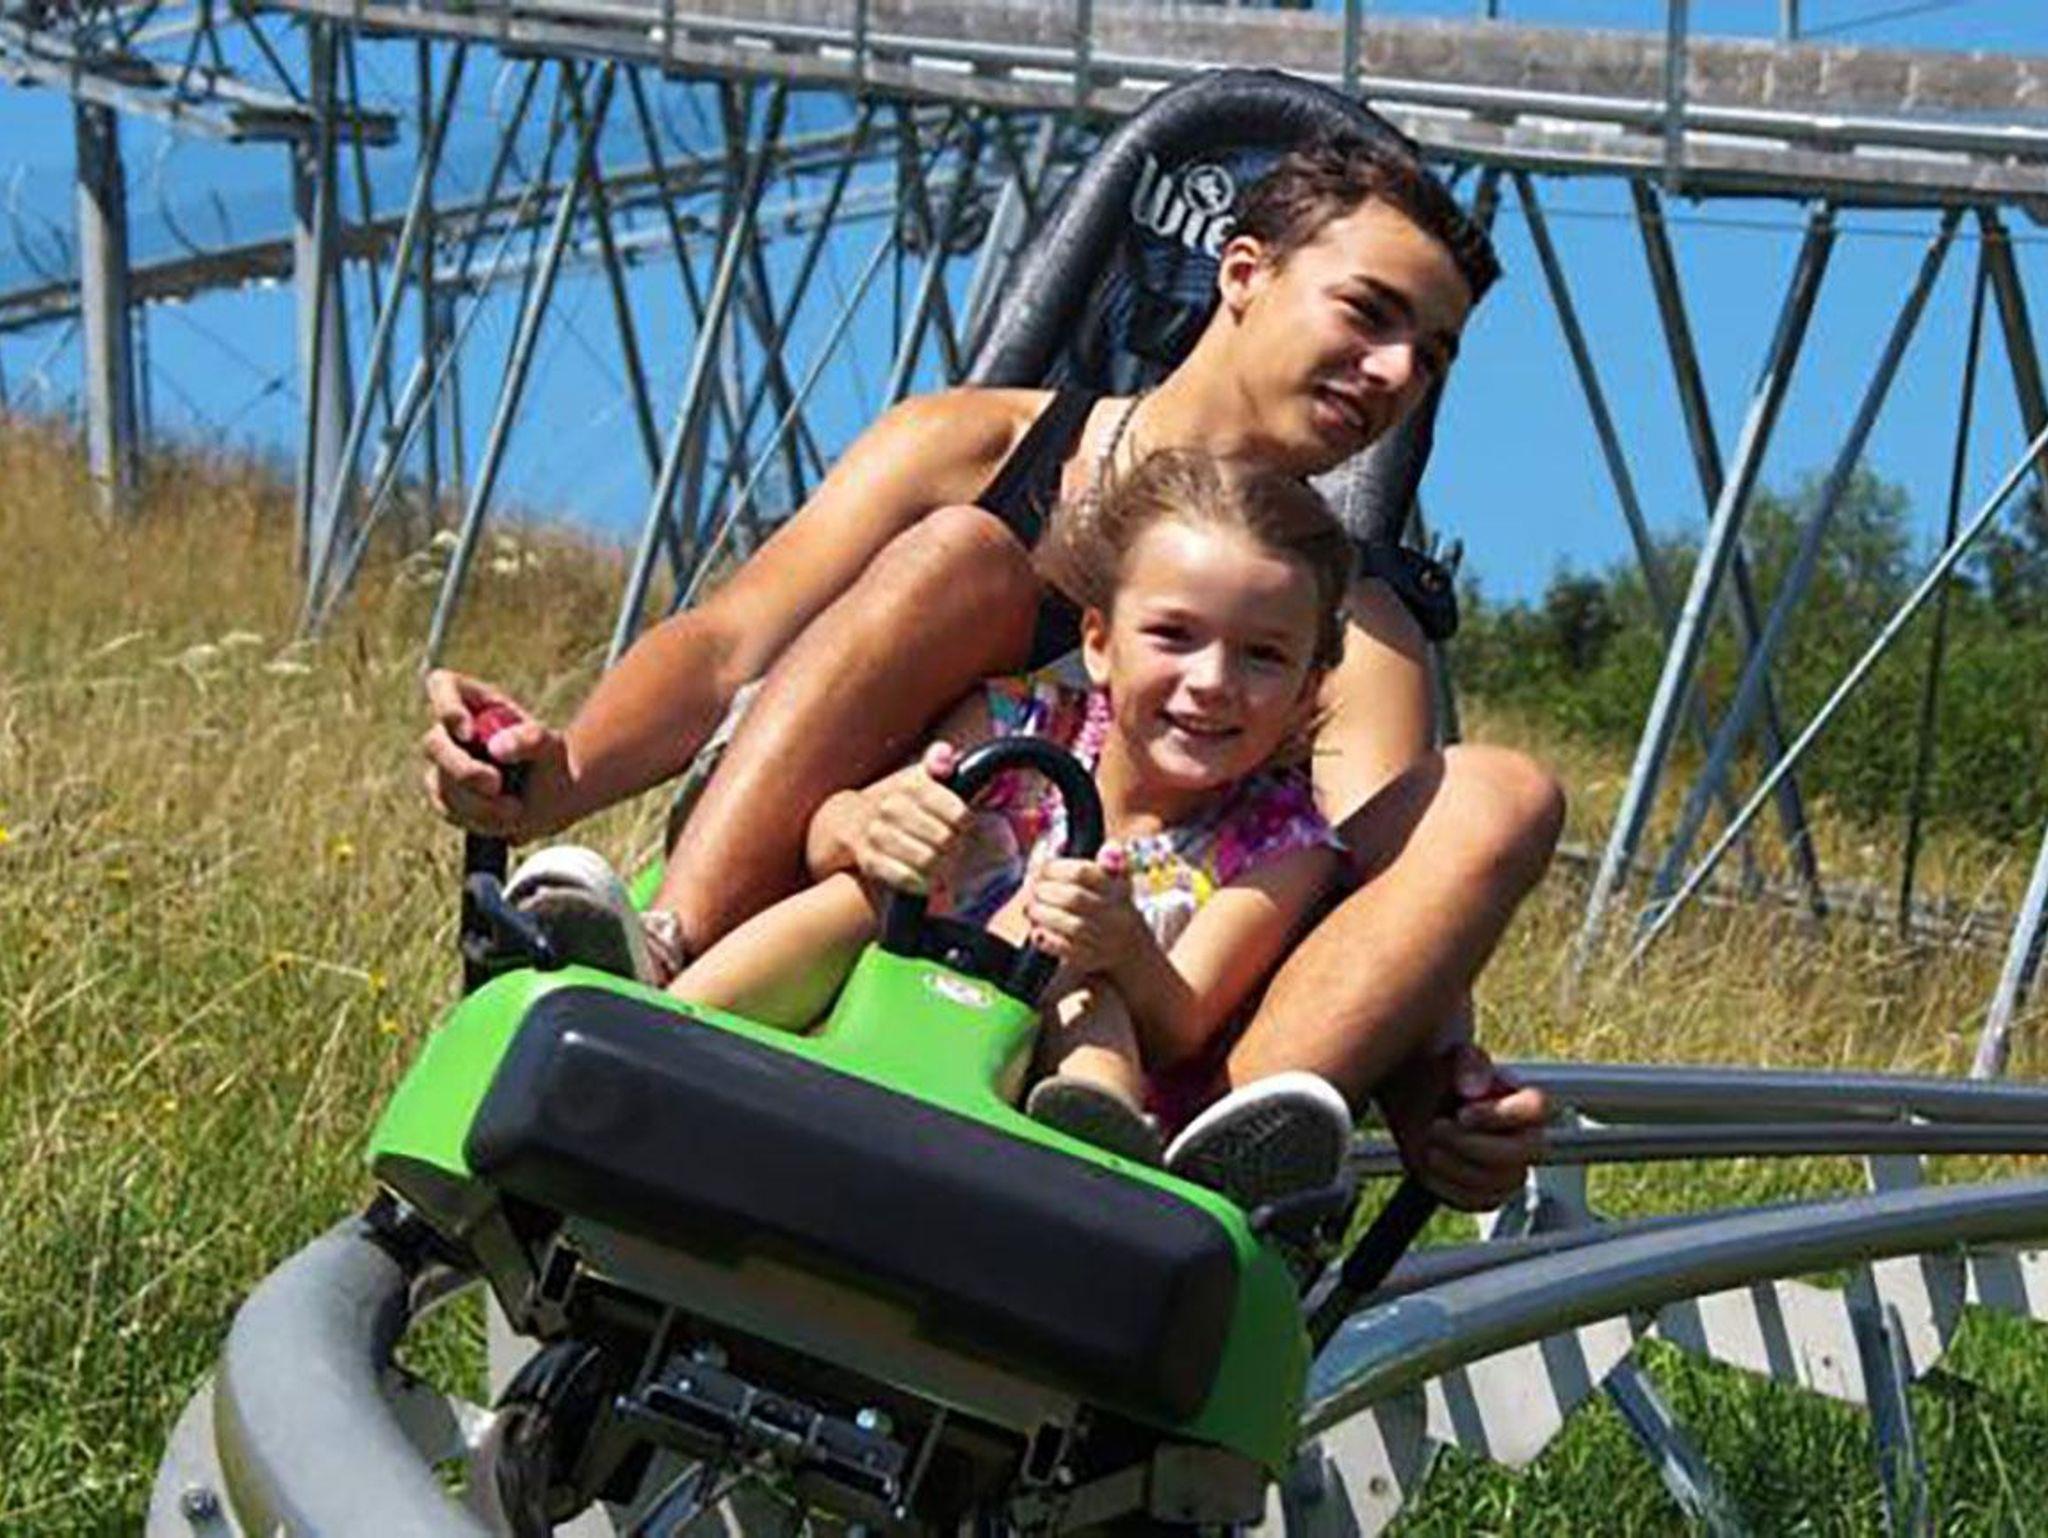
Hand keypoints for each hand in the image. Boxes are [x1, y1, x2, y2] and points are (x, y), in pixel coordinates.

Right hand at [420, 669, 570, 840]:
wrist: (552, 798)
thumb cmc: (550, 761)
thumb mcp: (552, 746)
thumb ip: (530, 739)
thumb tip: (497, 748)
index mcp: (473, 701)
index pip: (442, 686)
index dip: (446, 706)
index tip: (468, 731)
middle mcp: (451, 730)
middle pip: (434, 743)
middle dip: (462, 769)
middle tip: (495, 784)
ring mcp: (444, 762)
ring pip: (440, 782)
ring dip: (477, 801)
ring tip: (515, 808)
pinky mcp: (444, 793)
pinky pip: (446, 808)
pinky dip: (477, 817)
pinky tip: (504, 816)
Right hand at [855, 742, 971, 895]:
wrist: (847, 819)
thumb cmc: (897, 799)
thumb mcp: (917, 775)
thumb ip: (938, 761)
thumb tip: (944, 754)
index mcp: (912, 785)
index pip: (958, 813)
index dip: (967, 826)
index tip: (965, 828)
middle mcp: (892, 807)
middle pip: (945, 840)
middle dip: (957, 849)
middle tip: (958, 852)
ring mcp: (878, 834)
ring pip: (927, 861)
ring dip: (942, 869)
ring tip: (946, 867)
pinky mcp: (869, 860)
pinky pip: (904, 877)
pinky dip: (921, 883)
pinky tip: (928, 881)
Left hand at [1021, 843, 1146, 975]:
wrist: (1134, 953)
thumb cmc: (1116, 911)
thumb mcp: (1119, 883)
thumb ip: (1107, 863)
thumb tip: (1099, 845)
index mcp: (1118, 890)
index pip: (1084, 873)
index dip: (1056, 868)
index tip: (1040, 868)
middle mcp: (1115, 916)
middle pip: (1075, 899)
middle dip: (1045, 892)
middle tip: (1031, 889)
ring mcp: (1105, 940)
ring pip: (1071, 926)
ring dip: (1043, 915)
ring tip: (1030, 909)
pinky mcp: (1092, 960)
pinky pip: (1067, 951)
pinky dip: (1048, 940)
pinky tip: (1036, 932)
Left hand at [1384, 1041, 1547, 1211]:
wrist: (1418, 1102)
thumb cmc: (1443, 1075)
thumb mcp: (1451, 1057)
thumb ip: (1468, 1064)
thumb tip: (1474, 1089)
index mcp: (1526, 1103)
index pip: (1539, 1108)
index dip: (1499, 1115)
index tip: (1463, 1112)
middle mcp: (1526, 1139)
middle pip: (1519, 1155)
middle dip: (1469, 1144)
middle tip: (1436, 1127)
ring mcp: (1509, 1171)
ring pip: (1496, 1183)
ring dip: (1453, 1165)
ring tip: (1430, 1142)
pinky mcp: (1486, 1194)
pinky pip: (1475, 1201)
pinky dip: (1445, 1185)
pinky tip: (1430, 1162)